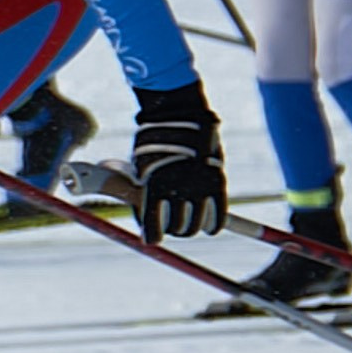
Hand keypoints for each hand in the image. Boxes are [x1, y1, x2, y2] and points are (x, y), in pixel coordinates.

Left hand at [130, 82, 226, 238]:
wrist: (178, 114)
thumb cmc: (153, 141)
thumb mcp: (140, 167)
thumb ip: (141, 192)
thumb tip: (133, 211)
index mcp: (154, 191)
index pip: (154, 231)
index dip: (153, 236)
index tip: (153, 237)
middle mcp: (177, 192)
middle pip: (178, 229)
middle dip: (175, 230)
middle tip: (174, 226)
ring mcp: (199, 188)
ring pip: (197, 226)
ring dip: (192, 227)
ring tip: (189, 224)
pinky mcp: (216, 184)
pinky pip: (218, 216)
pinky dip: (213, 225)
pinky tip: (210, 227)